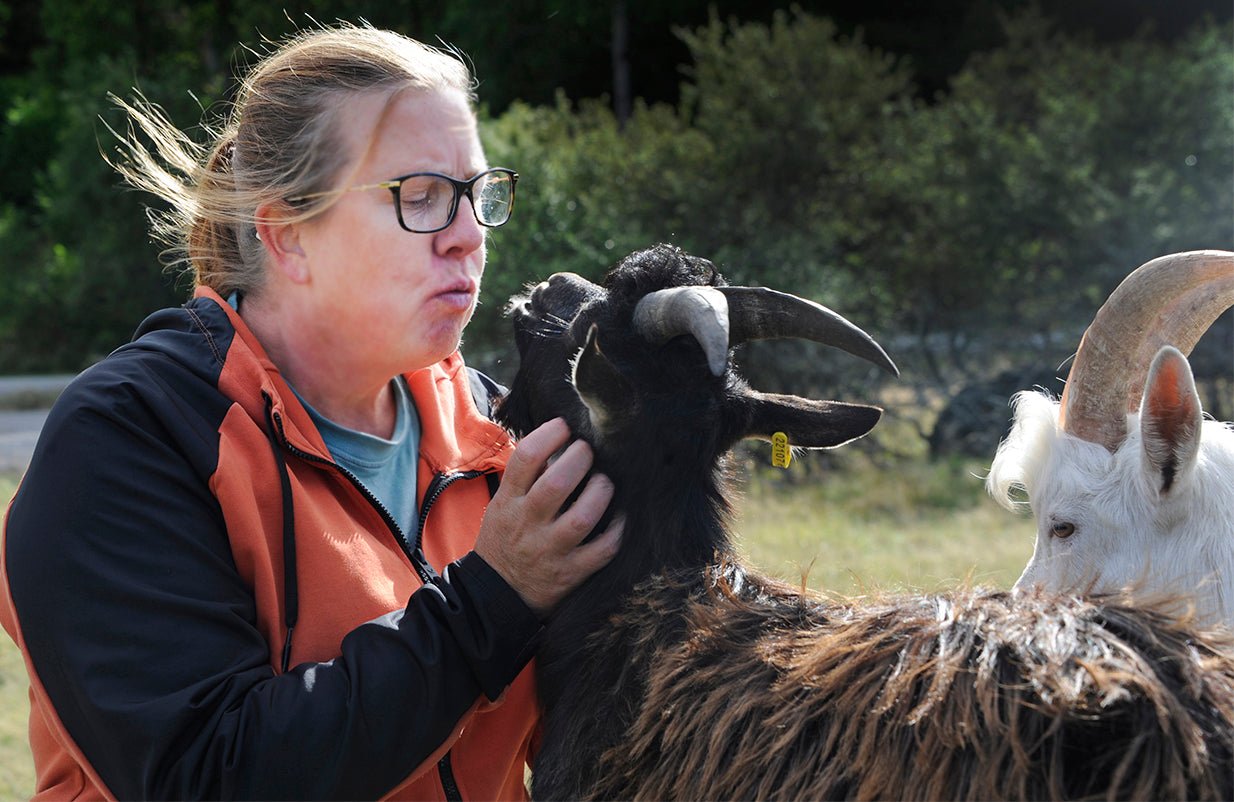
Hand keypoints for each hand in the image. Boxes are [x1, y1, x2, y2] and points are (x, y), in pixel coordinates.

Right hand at [474, 418, 622, 617]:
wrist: (496, 594)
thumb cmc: (505, 539)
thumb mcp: (501, 505)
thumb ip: (524, 477)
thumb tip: (557, 439)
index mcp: (508, 502)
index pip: (525, 459)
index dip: (548, 435)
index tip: (564, 425)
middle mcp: (528, 524)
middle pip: (556, 484)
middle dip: (580, 459)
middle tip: (589, 451)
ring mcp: (549, 551)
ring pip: (582, 517)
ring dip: (600, 492)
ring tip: (605, 481)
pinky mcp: (569, 574)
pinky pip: (602, 550)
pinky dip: (617, 530)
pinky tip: (621, 516)